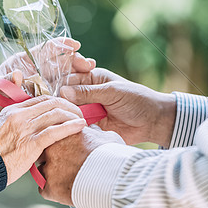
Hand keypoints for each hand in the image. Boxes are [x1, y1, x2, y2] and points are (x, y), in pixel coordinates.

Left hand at [0, 37, 95, 126]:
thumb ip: (4, 82)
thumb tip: (17, 75)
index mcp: (25, 61)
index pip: (46, 48)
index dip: (61, 44)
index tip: (74, 45)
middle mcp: (37, 71)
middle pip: (61, 61)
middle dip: (76, 60)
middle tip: (88, 64)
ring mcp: (43, 86)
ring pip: (66, 77)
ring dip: (79, 75)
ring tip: (92, 74)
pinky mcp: (46, 101)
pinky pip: (63, 95)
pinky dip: (74, 94)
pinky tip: (85, 96)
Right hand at [0, 95, 85, 184]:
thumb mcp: (4, 132)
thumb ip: (19, 126)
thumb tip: (36, 131)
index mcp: (13, 109)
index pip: (42, 98)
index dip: (59, 101)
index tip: (69, 108)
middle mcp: (19, 114)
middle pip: (51, 102)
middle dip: (69, 106)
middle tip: (80, 112)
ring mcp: (25, 127)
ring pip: (56, 113)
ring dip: (73, 115)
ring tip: (83, 120)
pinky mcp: (30, 143)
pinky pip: (55, 131)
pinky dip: (70, 127)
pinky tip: (80, 126)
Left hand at [39, 126, 124, 205]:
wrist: (110, 177)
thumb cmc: (111, 155)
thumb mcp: (106, 137)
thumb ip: (95, 133)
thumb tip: (93, 130)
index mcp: (65, 133)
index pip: (55, 136)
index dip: (62, 145)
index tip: (70, 151)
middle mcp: (52, 148)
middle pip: (45, 152)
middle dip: (54, 158)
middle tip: (66, 165)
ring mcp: (49, 168)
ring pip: (42, 171)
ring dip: (52, 175)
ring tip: (66, 180)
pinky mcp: (49, 186)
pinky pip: (44, 189)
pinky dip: (52, 191)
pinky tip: (64, 191)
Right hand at [61, 68, 176, 146]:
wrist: (152, 122)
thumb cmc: (136, 100)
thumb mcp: (112, 92)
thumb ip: (88, 92)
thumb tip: (63, 92)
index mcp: (91, 78)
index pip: (69, 78)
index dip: (60, 83)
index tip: (55, 91)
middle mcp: (86, 93)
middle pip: (65, 96)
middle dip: (60, 102)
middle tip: (58, 108)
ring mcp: (88, 110)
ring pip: (69, 112)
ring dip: (65, 115)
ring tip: (63, 120)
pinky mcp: (91, 126)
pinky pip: (76, 126)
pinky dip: (72, 128)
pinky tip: (67, 130)